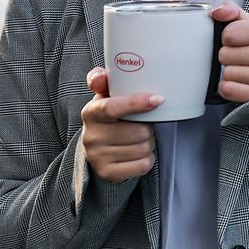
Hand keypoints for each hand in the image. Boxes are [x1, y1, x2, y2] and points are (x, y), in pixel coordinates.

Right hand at [80, 68, 158, 182]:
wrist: (100, 148)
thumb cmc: (111, 116)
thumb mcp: (107, 96)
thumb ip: (103, 80)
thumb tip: (100, 75)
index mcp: (91, 112)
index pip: (112, 107)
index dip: (136, 103)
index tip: (158, 100)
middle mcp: (90, 136)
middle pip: (137, 131)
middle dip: (148, 127)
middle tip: (144, 124)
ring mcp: (97, 156)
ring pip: (142, 148)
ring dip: (149, 143)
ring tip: (140, 138)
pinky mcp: (107, 173)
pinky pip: (142, 165)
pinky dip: (147, 159)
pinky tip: (139, 153)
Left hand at [211, 1, 248, 102]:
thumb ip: (233, 12)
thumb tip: (216, 12)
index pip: (229, 34)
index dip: (229, 36)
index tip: (240, 39)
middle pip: (225, 55)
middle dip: (229, 54)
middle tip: (242, 54)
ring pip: (227, 74)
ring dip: (231, 70)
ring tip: (244, 67)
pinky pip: (229, 90)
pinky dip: (229, 86)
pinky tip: (240, 80)